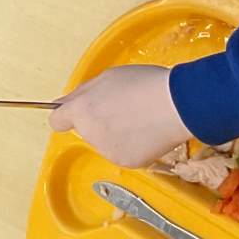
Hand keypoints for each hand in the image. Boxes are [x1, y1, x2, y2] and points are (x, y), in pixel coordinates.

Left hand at [50, 65, 190, 167]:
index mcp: (82, 110)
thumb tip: (64, 103)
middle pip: (85, 130)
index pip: (57, 120)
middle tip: (123, 109)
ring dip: (116, 134)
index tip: (73, 114)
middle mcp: (90, 133)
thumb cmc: (147, 86)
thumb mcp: (107, 77)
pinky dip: (133, 146)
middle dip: (98, 122)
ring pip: (104, 143)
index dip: (67, 116)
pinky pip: (123, 153)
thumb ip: (82, 92)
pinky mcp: (125, 161)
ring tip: (140, 118)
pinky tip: (147, 132)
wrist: (180, 104)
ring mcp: (107, 150)